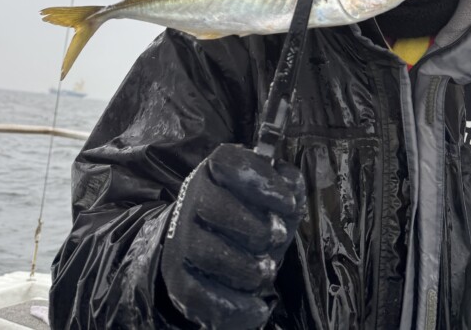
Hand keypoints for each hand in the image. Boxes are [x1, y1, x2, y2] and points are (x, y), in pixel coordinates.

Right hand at [160, 143, 305, 328]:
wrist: (207, 238)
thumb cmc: (250, 210)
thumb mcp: (273, 193)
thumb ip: (288, 184)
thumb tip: (292, 187)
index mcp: (216, 169)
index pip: (229, 163)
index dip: (260, 182)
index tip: (288, 203)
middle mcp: (193, 197)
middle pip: (213, 206)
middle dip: (255, 228)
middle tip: (278, 238)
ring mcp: (181, 236)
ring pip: (205, 251)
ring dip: (245, 267)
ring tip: (266, 270)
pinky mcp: (177, 275)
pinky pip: (197, 294)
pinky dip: (232, 306)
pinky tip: (257, 308)